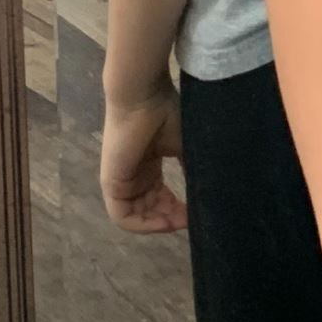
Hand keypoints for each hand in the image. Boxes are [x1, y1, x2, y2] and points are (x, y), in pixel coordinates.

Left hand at [100, 80, 186, 232]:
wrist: (144, 97)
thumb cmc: (164, 114)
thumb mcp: (185, 147)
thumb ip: (193, 170)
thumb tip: (210, 192)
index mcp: (148, 166)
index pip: (160, 198)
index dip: (178, 210)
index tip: (198, 212)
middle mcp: (134, 176)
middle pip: (150, 210)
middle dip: (171, 219)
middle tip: (193, 219)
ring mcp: (120, 181)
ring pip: (137, 217)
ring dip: (159, 223)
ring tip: (181, 222)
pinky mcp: (111, 184)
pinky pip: (122, 217)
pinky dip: (143, 224)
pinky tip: (164, 222)